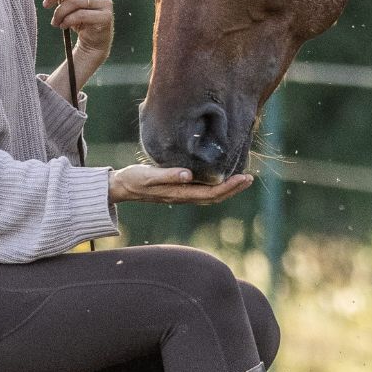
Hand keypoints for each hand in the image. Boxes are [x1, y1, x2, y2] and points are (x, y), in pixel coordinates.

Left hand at [43, 0, 113, 68]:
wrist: (94, 40)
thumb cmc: (81, 18)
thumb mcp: (69, 2)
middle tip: (45, 4)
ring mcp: (105, 3)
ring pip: (76, 1)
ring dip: (60, 12)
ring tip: (54, 21)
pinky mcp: (105, 17)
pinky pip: (81, 15)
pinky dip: (67, 20)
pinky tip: (63, 25)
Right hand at [108, 165, 253, 204]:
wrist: (122, 187)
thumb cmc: (134, 180)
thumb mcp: (149, 175)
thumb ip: (168, 175)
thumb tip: (188, 174)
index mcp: (180, 193)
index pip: (211, 193)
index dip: (229, 187)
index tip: (244, 177)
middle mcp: (184, 196)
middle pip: (215, 197)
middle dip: (234, 189)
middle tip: (250, 178)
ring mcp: (182, 195)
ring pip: (211, 196)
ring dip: (228, 189)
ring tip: (242, 179)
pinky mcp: (179, 190)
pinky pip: (203, 191)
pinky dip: (217, 186)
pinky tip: (221, 177)